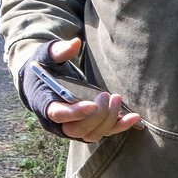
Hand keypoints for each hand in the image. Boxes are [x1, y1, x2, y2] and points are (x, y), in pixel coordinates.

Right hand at [19, 38, 141, 142]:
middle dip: (97, 115)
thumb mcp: (46, 55)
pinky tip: (135, 117)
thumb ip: (58, 50)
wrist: (43, 82)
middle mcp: (57, 123)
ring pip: (92, 134)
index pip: (58, 114)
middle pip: (77, 129)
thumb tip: (75, 43)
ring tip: (117, 98)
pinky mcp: (87, 128)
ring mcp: (73, 128)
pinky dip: (120, 126)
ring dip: (109, 120)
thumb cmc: (45, 67)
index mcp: (44, 104)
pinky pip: (104, 132)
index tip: (92, 105)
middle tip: (108, 95)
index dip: (75, 112)